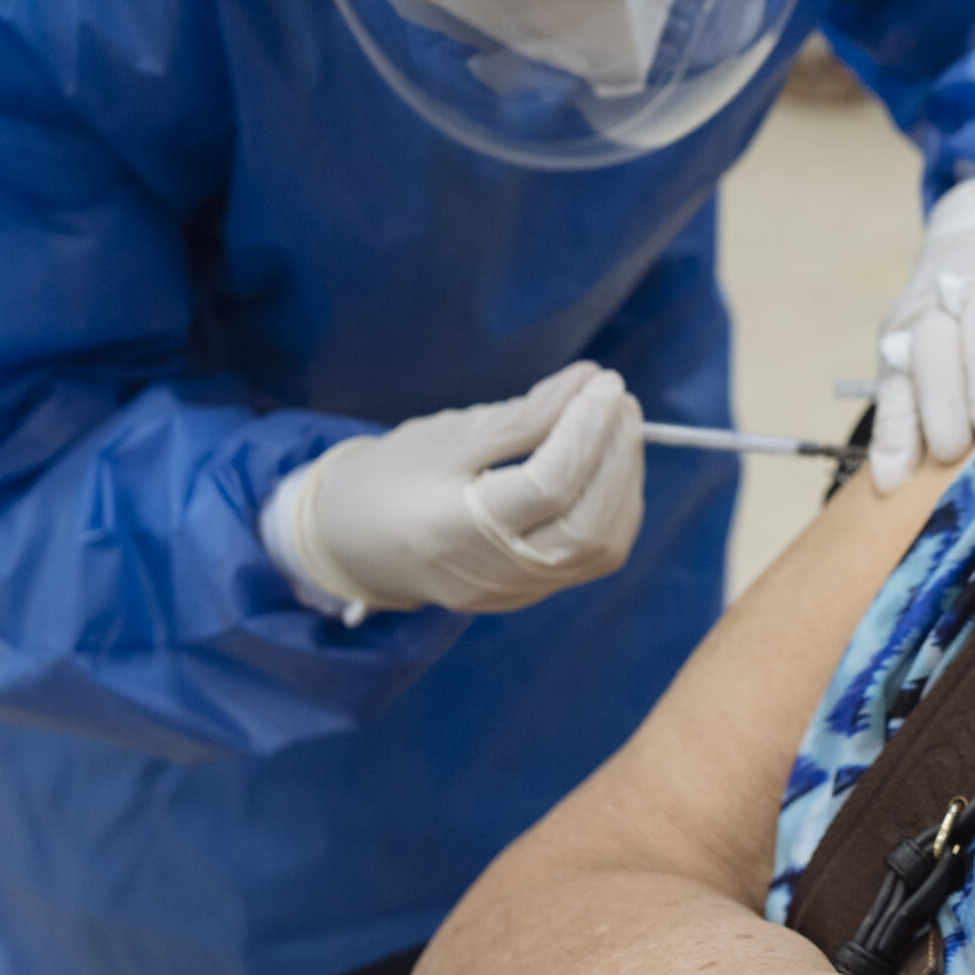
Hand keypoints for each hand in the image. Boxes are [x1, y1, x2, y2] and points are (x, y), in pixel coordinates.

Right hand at [261, 363, 645, 620]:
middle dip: (616, 455)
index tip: (603, 380)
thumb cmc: (390, 478)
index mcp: (456, 532)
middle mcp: (493, 575)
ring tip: (618, 423)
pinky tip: (608, 463)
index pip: (549, 486)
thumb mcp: (449, 436)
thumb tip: (590, 380)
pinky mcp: (531, 593)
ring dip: (623, 480)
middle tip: (618, 397)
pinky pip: (592, 556)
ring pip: (600, 546)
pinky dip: (613, 506)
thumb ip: (524, 415)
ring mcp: (516, 592)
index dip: (586, 430)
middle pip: (587, 524)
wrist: (350, 543)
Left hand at [868, 177, 974, 490]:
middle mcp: (941, 309)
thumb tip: (891, 486)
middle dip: (941, 401)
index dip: (896, 431)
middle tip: (954, 448)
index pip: (897, 384)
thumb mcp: (931, 365)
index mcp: (908, 338)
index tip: (894, 481)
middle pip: (933, 348)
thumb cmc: (963, 326)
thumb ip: (914, 419)